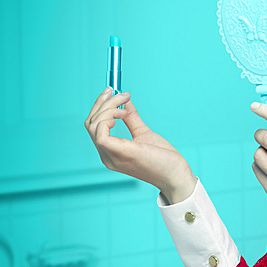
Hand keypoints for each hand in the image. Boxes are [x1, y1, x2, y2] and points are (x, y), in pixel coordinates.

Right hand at [84, 87, 195, 202]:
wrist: (175, 175)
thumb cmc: (162, 158)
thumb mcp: (143, 133)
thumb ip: (132, 118)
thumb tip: (125, 102)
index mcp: (110, 151)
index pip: (94, 126)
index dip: (100, 106)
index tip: (112, 91)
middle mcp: (106, 155)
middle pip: (91, 123)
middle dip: (103, 103)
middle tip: (118, 91)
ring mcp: (110, 156)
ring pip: (94, 125)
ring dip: (108, 108)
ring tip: (124, 104)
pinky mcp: (120, 154)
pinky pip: (101, 134)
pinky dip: (108, 118)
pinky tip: (121, 114)